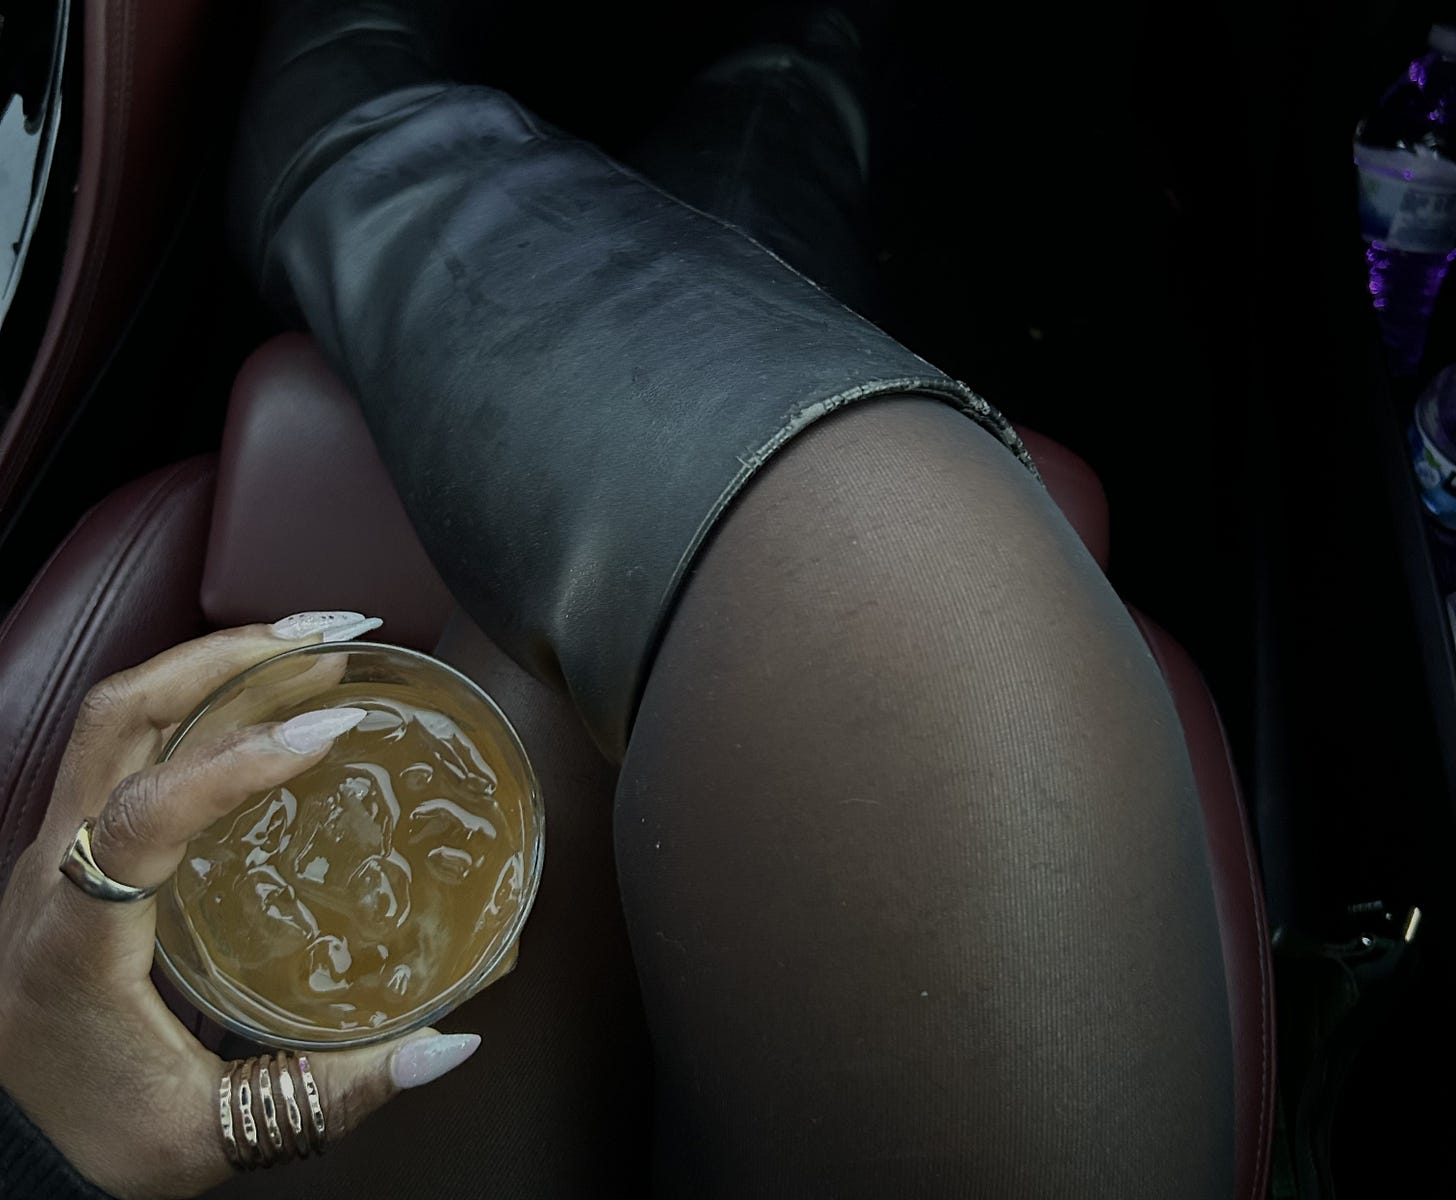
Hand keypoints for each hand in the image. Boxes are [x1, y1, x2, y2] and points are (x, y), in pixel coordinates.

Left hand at [0, 619, 480, 1199]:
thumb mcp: (217, 1134)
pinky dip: (200, 697)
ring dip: (215, 662)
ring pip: (120, 713)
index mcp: (77, 937)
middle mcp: (52, 870)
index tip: (330, 729)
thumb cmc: (94, 1141)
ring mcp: (54, 849)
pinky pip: (128, 741)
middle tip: (336, 638)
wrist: (2, 1149)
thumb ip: (336, 1092)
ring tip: (315, 644)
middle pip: (122, 715)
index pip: (146, 812)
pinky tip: (269, 700)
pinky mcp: (72, 848)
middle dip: (231, 657)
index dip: (240, 762)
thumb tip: (448, 1045)